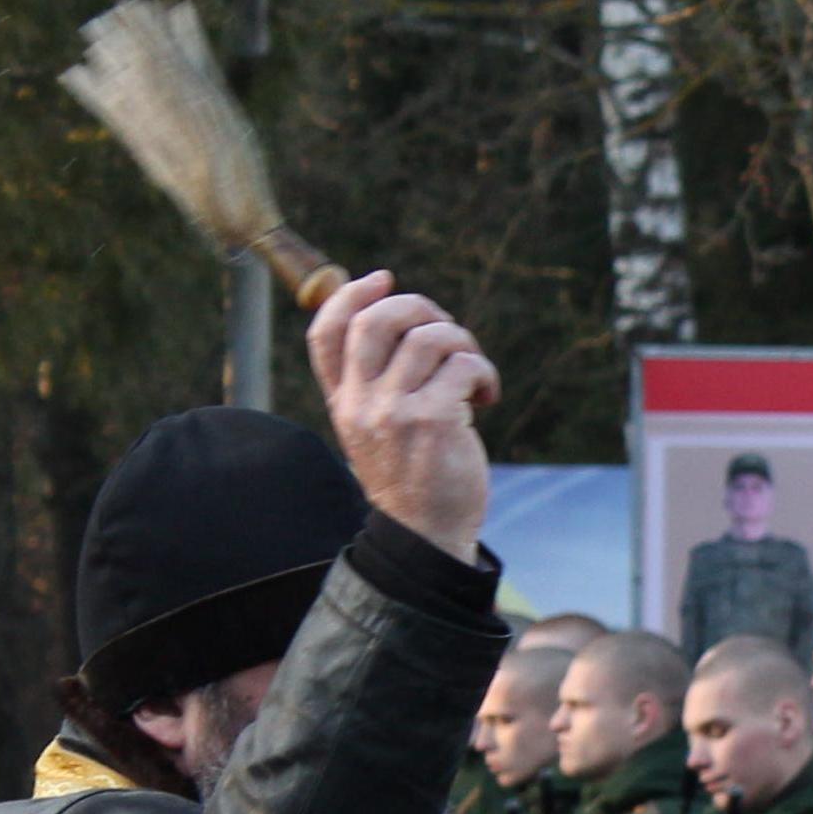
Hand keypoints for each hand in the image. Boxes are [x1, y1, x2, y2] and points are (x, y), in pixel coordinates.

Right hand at [306, 271, 493, 559]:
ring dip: (462, 342)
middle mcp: (361, 403)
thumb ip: (377, 382)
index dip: (351, 294)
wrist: (426, 534)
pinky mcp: (434, 421)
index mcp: (342, 401)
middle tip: (448, 331)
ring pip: (429, 336)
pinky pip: (464, 365)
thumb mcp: (377, 428)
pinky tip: (487, 398)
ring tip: (474, 373)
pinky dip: (484, 373)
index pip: (326, 332)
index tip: (383, 279)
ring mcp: (394, 411)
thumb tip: (404, 317)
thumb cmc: (412, 476)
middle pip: (377, 320)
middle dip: (420, 307)